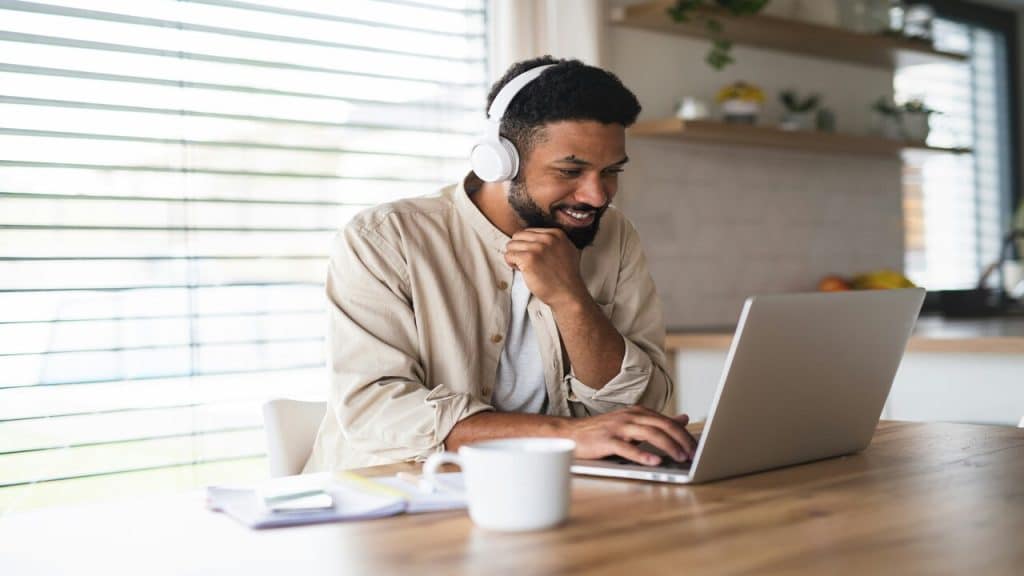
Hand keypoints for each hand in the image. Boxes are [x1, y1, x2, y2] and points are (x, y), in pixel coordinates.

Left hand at [503, 228, 587, 308]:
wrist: (568, 293)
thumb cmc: (566, 277)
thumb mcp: (567, 250)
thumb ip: (554, 242)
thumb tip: (536, 238)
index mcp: (556, 234)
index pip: (529, 231)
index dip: (527, 245)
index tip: (533, 256)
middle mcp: (547, 238)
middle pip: (518, 236)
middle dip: (518, 249)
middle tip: (525, 261)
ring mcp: (537, 248)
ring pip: (511, 245)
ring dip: (514, 257)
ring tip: (523, 267)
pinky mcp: (528, 259)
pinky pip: (508, 255)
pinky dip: (511, 263)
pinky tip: (521, 270)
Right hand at [566, 407, 697, 465]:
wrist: (570, 433)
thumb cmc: (603, 431)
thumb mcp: (633, 423)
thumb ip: (658, 422)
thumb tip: (684, 418)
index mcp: (638, 412)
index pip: (666, 421)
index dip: (684, 434)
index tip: (696, 448)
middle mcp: (630, 416)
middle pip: (662, 425)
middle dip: (681, 440)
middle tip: (693, 454)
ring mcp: (618, 427)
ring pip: (649, 433)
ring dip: (668, 446)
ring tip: (680, 457)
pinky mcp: (606, 440)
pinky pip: (627, 447)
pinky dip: (642, 454)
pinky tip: (654, 461)